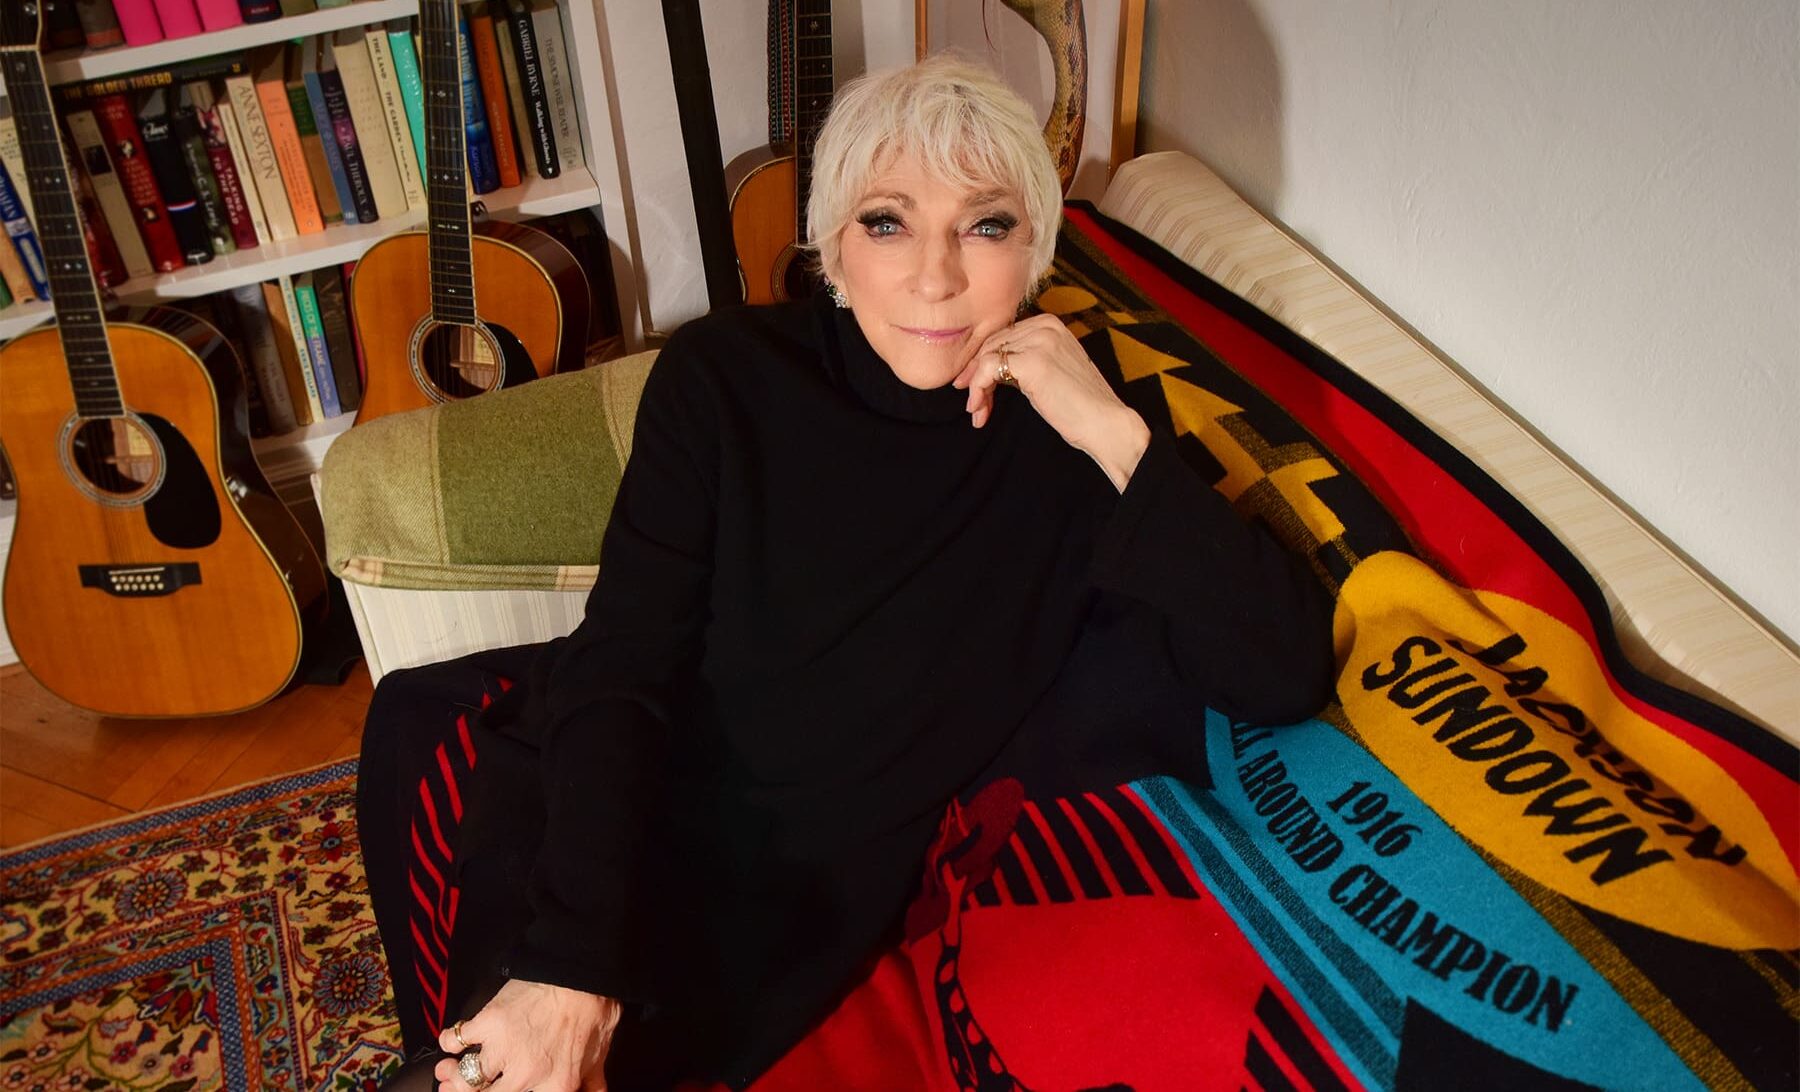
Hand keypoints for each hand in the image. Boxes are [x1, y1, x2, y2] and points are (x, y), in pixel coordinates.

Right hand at [435, 979, 621, 1091]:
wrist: (580, 974)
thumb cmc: (593, 1011)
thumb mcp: (598, 1054)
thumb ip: (593, 1084)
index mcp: (554, 1087)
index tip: (494, 1090)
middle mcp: (525, 1075)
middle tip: (455, 1089)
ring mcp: (504, 1051)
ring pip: (467, 1077)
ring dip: (452, 1075)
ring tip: (446, 1071)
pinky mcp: (488, 1024)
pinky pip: (457, 1040)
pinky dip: (450, 1041)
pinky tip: (451, 1041)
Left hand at [952, 314, 1151, 491]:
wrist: (1103, 423)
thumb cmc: (1078, 405)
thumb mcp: (1048, 371)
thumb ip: (1023, 360)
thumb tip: (985, 367)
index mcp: (1049, 324)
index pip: (1002, 337)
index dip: (983, 363)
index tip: (974, 387)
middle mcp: (1044, 326)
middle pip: (991, 345)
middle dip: (975, 376)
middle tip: (973, 404)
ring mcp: (1039, 341)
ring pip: (986, 357)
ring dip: (976, 388)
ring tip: (978, 412)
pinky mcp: (1032, 362)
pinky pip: (987, 369)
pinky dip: (978, 390)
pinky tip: (980, 409)